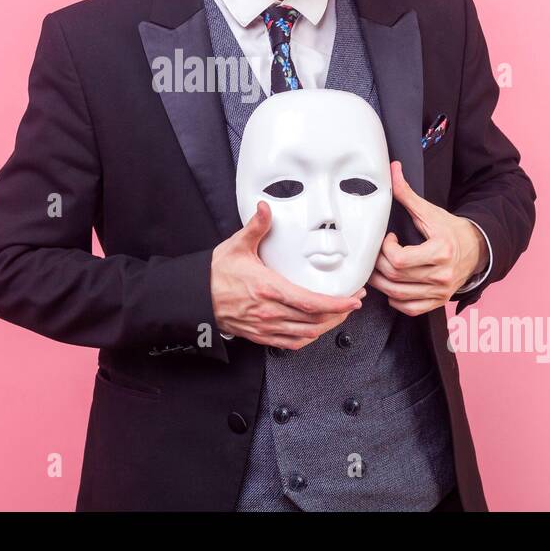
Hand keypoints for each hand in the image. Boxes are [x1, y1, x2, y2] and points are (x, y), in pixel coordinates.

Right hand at [210, 200, 365, 349]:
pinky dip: (308, 338)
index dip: (337, 304)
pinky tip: (316, 329)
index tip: (353, 299)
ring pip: (307, 334)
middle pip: (315, 320)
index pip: (311, 302)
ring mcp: (266, 327)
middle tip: (352, 302)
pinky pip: (292, 343)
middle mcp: (270, 312)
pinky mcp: (261, 335)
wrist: (196, 297)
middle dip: (339, 313)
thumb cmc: (215, 273)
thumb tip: (265, 207)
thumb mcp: (236, 246)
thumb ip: (256, 227)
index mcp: (269, 289)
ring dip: (327, 326)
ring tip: (339, 314)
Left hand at [369, 161, 488, 315]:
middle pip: (395, 277)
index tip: (389, 238)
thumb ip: (407, 194)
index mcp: (440, 251)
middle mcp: (442, 275)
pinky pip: (410, 309)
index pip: (399, 259)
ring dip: (381, 283)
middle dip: (377, 265)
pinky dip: (396, 301)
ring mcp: (441, 291)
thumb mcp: (430, 211)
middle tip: (377, 253)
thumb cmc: (451, 230)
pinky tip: (392, 286)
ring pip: (398, 296)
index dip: (385, 249)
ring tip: (378, 269)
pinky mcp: (439, 301)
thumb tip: (392, 170)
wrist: (478, 249)